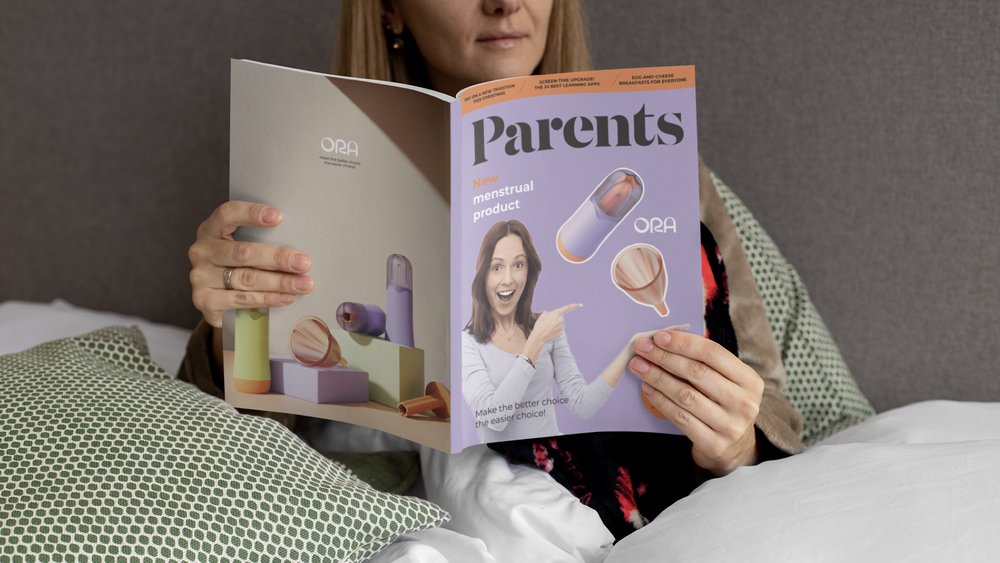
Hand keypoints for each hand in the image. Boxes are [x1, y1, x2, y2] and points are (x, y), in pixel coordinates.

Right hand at [188, 200, 313, 326]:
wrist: (214, 299)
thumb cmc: (235, 265)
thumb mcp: (240, 246)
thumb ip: (260, 240)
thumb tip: (298, 243)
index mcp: (210, 230)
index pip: (227, 214)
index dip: (251, 213)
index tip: (278, 216)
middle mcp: (202, 252)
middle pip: (243, 253)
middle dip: (278, 258)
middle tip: (304, 262)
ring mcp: (201, 277)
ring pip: (246, 278)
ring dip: (279, 282)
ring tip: (303, 284)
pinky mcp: (205, 301)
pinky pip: (242, 300)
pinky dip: (268, 299)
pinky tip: (286, 298)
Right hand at [522, 303, 581, 361]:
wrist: (539, 337)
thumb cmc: (539, 326)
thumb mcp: (542, 316)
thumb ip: (547, 313)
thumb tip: (548, 313)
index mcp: (556, 313)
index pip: (567, 308)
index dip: (574, 306)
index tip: (581, 305)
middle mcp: (561, 319)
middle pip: (560, 318)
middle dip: (555, 319)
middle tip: (547, 323)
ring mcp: (562, 327)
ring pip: (560, 324)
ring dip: (555, 325)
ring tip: (547, 328)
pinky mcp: (561, 333)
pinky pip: (559, 330)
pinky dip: (555, 331)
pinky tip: (550, 332)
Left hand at [629, 330, 763, 474]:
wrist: (734, 448)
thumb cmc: (723, 404)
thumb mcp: (726, 381)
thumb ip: (703, 362)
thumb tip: (664, 341)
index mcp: (749, 380)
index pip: (713, 353)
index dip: (684, 343)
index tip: (659, 336)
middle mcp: (744, 402)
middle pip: (697, 372)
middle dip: (665, 357)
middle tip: (642, 348)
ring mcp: (730, 425)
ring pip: (685, 395)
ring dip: (657, 377)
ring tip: (638, 366)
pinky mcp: (714, 444)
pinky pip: (679, 417)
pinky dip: (660, 400)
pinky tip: (647, 388)